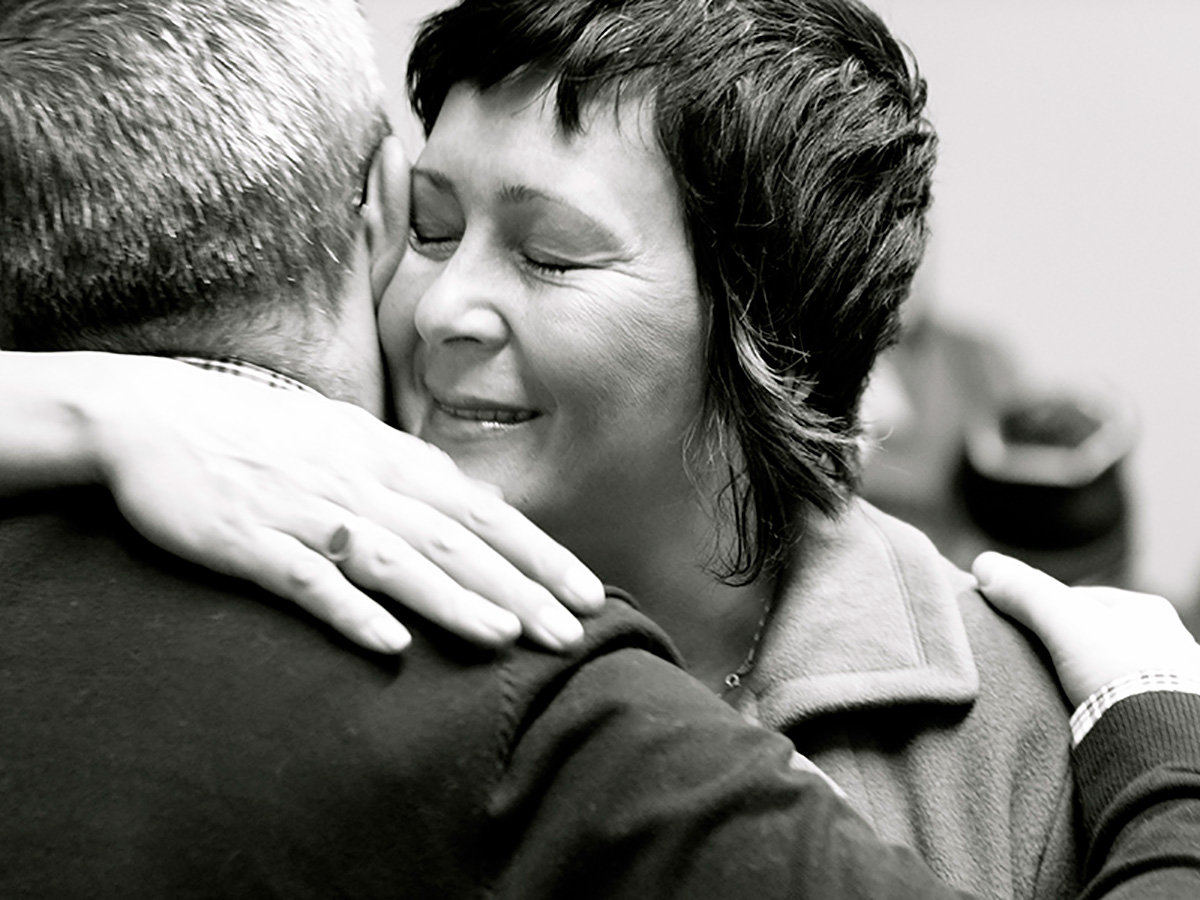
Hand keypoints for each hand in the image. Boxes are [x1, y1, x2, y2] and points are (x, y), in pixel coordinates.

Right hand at [81, 354, 603, 653]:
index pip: (482, 510)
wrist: (154, 414)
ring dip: (453, 599)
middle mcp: (359, 481)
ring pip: (393, 560)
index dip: (538, 554)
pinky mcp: (249, 539)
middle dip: (518, 587)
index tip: (588, 593)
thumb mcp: (347, 440)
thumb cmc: (263, 432)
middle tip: (570, 633)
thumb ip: (408, 474)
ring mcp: (305, 509)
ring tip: (506, 636)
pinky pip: (306, 581)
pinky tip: (390, 644)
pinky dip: (350, 610)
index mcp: (388, 458)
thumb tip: (472, 504)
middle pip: (453, 539)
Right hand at [973, 551, 1199, 706]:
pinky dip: (1099, 710)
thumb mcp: (1064, 621)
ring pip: (1109, 673)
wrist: (1163, 742)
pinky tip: (1080, 721)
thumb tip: (984, 564)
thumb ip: (1025, 591)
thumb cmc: (1123, 672)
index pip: (1081, 600)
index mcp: (1148, 611)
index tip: (1017, 629)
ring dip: (1083, 683)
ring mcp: (1166, 683)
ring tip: (1052, 698)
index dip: (1043, 610)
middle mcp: (1166, 643)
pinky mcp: (1161, 719)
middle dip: (1065, 649)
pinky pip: (1120, 706)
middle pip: (1096, 637)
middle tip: (1031, 665)